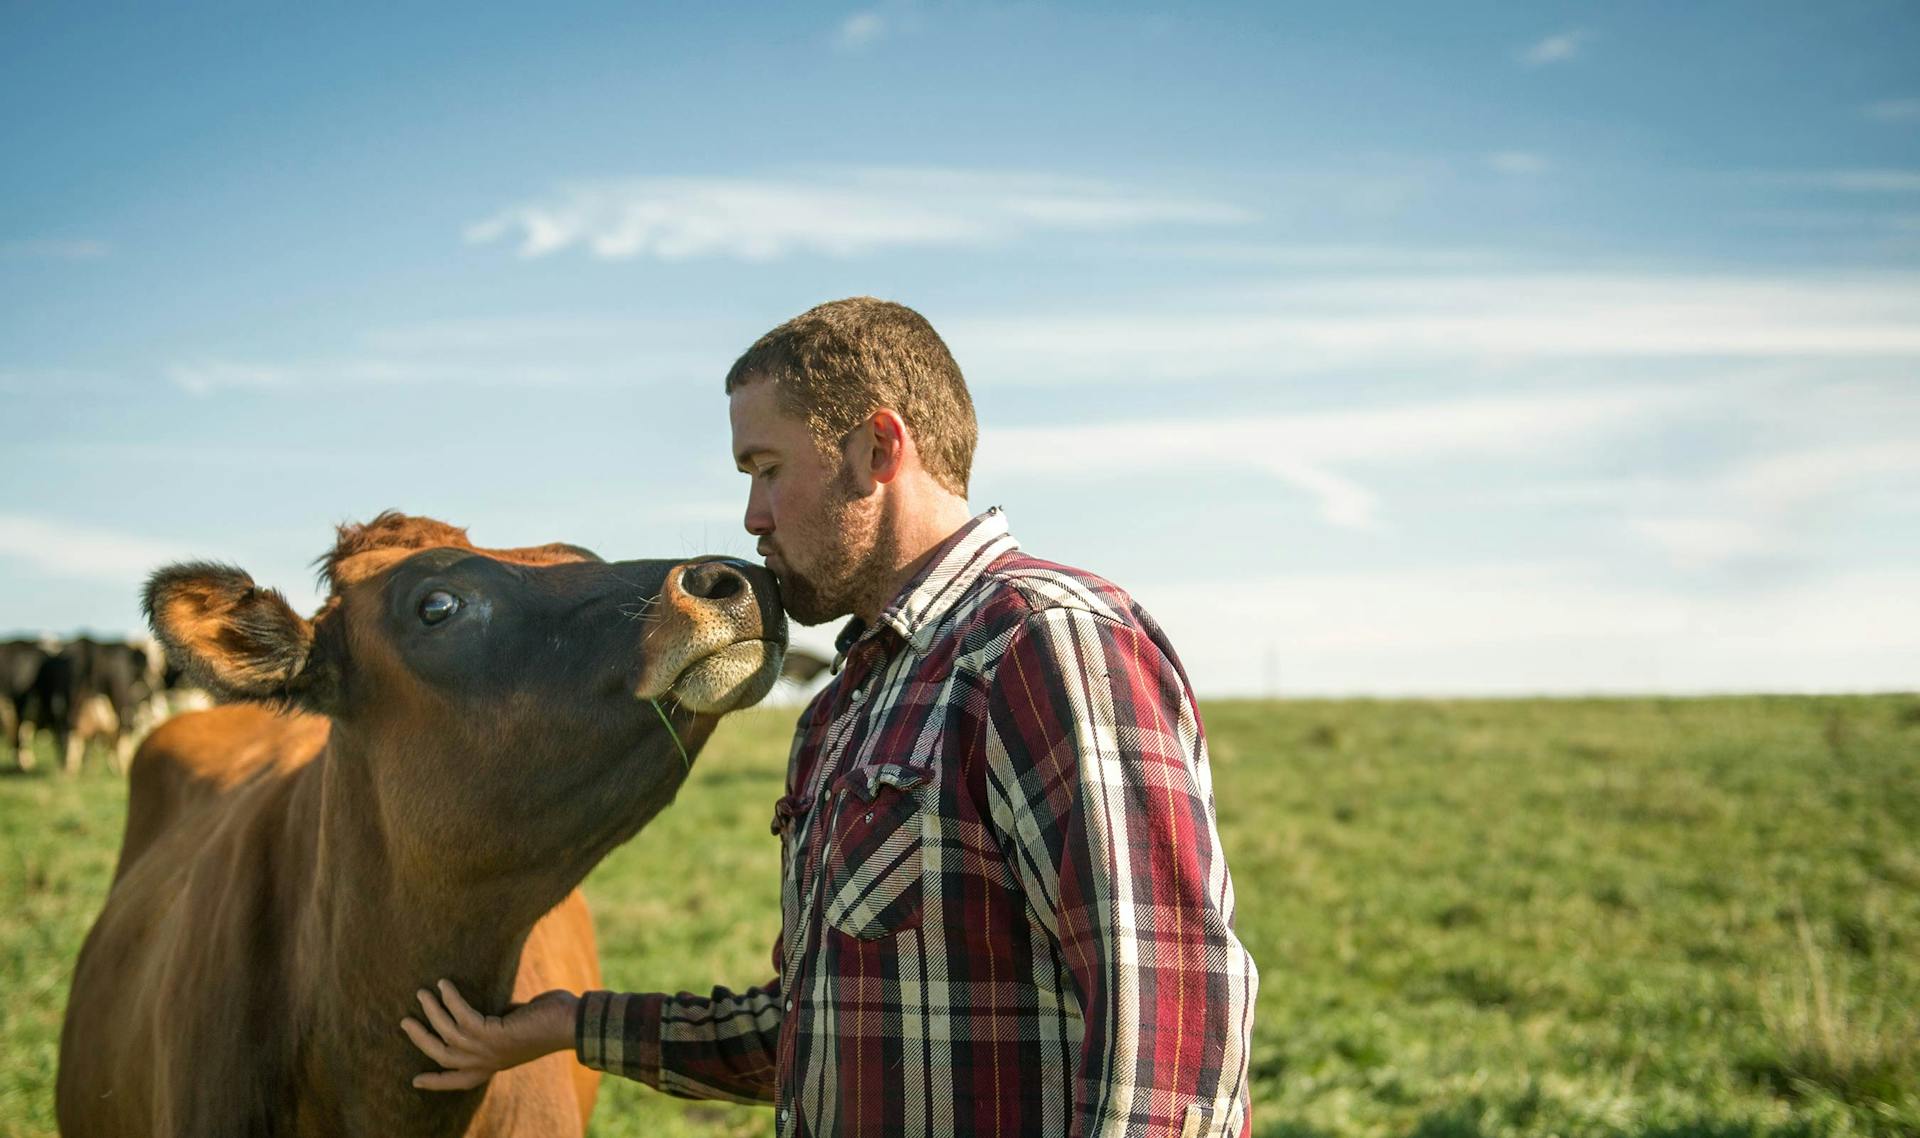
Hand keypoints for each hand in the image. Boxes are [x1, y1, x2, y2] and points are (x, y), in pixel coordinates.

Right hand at [401, 978, 578, 1090]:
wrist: (571, 1024)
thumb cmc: (551, 1020)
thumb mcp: (518, 1026)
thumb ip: (499, 1024)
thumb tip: (491, 1011)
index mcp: (493, 1063)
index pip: (459, 1081)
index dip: (436, 1082)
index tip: (414, 1080)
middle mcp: (487, 1061)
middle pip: (442, 1056)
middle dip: (421, 1040)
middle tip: (403, 1022)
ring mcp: (488, 1050)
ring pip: (446, 1033)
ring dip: (431, 1011)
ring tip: (421, 993)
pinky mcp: (493, 1034)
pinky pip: (461, 1015)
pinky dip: (450, 999)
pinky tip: (443, 984)